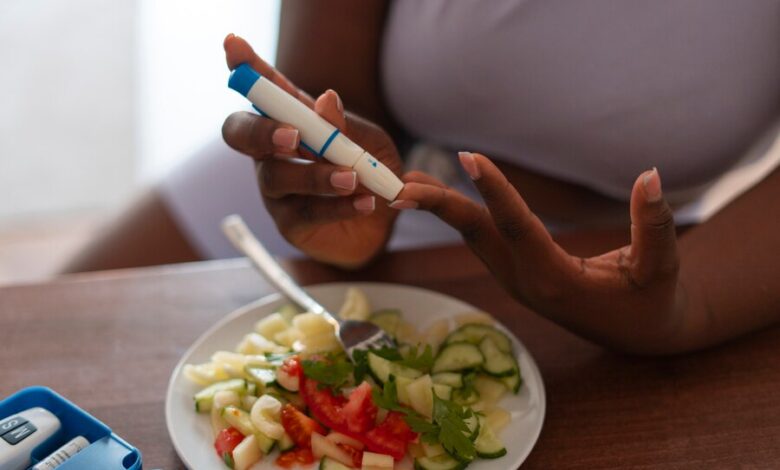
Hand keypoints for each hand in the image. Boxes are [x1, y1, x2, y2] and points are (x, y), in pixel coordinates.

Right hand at [221, 35, 402, 267]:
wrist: (385, 223)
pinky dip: (336, 205)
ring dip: (315, 175)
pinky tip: (365, 203)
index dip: (246, 69)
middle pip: (240, 133)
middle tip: (293, 136)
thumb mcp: (370, 143)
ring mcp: (276, 189)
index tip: (233, 45)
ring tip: (353, 178)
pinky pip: (305, 212)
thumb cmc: (371, 173)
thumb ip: (346, 125)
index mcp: (291, 121)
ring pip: (276, 176)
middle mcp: (273, 152)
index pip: (264, 91)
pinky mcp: (289, 223)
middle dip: (261, 130)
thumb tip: (326, 100)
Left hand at [397, 152, 685, 353]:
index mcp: (557, 280)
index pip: (519, 227)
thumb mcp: (663, 267)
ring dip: (440, 208)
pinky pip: (480, 239)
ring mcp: (516, 280)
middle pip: (478, 234)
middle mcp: (526, 281)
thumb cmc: (653, 300)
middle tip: (401, 183)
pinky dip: (457, 215)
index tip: (468, 158)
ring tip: (408, 179)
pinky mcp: (515, 274)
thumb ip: (655, 224)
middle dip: (440, 206)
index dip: (495, 191)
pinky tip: (438, 195)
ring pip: (473, 237)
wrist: (639, 335)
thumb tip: (650, 175)